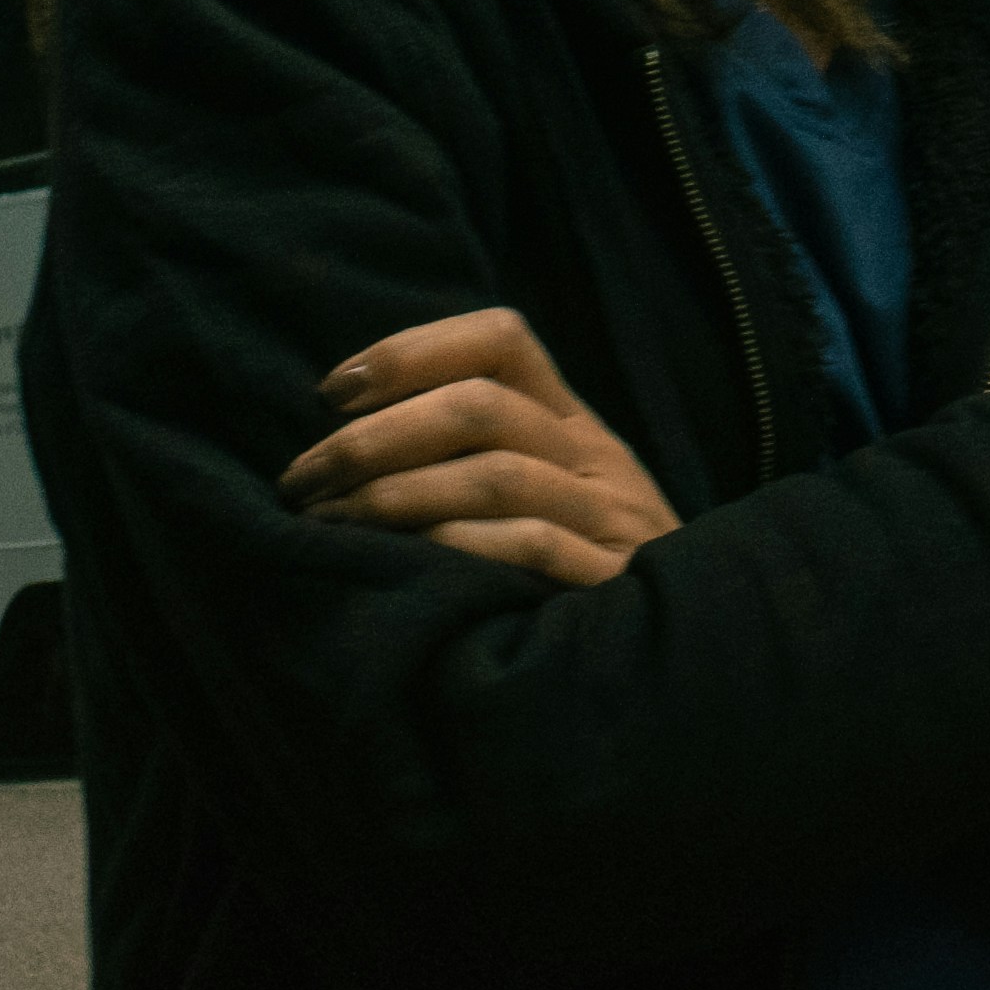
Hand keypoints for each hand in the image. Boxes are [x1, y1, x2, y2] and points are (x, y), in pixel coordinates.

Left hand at [280, 308, 680, 587]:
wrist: (686, 650)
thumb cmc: (586, 571)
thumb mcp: (554, 495)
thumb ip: (482, 455)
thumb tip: (348, 428)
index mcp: (573, 422)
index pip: (502, 340)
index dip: (411, 351)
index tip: (333, 391)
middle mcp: (593, 457)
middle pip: (480, 406)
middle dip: (373, 437)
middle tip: (302, 479)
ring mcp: (606, 519)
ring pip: (496, 474)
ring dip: (393, 495)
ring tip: (327, 523)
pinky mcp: (610, 582)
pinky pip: (528, 547)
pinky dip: (456, 546)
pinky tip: (406, 564)